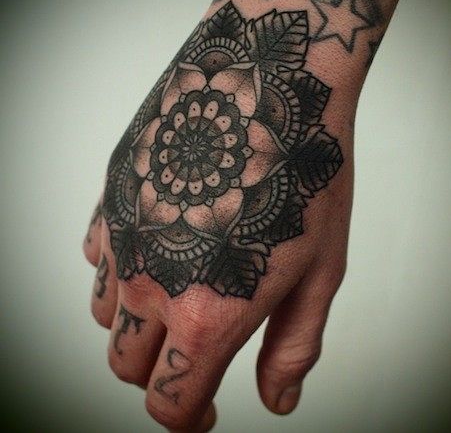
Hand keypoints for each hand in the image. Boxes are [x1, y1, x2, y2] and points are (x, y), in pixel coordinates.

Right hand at [83, 1, 351, 430]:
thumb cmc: (305, 172)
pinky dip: (119, 274)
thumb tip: (277, 399)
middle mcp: (151, 283)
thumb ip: (294, 345)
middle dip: (162, 375)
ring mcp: (124, 237)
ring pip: (105, 318)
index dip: (189, 419)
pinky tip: (155, 251)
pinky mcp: (112, 197)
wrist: (267, 85)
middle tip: (195, 355)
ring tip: (177, 301)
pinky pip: (96, 260)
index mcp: (207, 314)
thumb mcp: (320, 270)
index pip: (171, 403)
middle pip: (127, 367)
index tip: (204, 412)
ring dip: (137, 327)